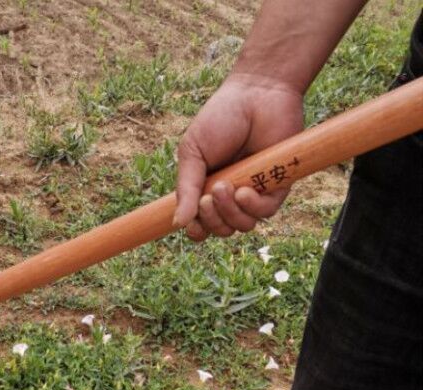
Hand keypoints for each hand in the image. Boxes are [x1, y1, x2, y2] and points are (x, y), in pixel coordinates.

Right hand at [173, 75, 304, 240]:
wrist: (258, 93)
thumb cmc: (221, 118)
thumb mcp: (192, 153)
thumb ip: (186, 189)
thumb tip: (177, 224)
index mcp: (206, 189)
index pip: (202, 225)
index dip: (197, 230)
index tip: (193, 224)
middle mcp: (231, 196)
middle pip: (221, 230)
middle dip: (212, 219)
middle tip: (209, 196)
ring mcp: (255, 191)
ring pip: (242, 225)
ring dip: (230, 213)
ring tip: (226, 187)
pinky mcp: (278, 185)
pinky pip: (266, 212)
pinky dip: (253, 207)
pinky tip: (245, 191)